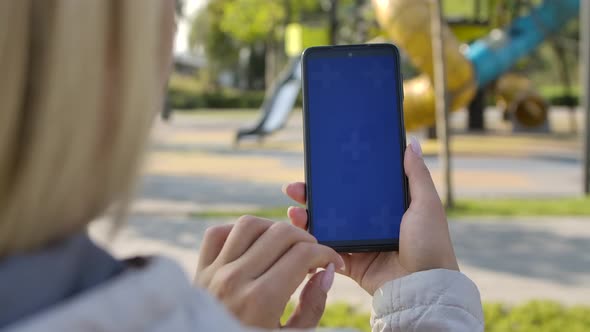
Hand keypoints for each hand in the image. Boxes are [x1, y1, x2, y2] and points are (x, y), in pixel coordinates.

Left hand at [195, 216, 344, 328]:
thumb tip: (327, 272)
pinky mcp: (200, 271)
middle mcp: (235, 280)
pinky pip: (217, 234)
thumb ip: (312, 307)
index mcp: (261, 300)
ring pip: (249, 224)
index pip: (303, 254)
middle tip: (313, 256)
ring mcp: (213, 273)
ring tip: (286, 246)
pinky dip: (237, 232)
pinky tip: (254, 245)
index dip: (327, 253)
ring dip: (273, 229)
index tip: (333, 261)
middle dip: (306, 239)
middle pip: (280, 233)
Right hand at [283, 137, 458, 294]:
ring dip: (307, 218)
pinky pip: (327, 251)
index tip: (319, 166)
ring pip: (327, 226)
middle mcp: (371, 223)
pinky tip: (299, 235)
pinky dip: (311, 244)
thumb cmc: (431, 244)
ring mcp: (359, 243)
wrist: (424, 286)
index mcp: (387, 206)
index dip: (337, 177)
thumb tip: (411, 143)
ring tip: (293, 211)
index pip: (356, 186)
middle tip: (294, 188)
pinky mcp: (351, 263)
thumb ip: (416, 175)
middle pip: (336, 204)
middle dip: (312, 196)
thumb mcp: (427, 204)